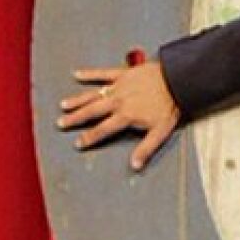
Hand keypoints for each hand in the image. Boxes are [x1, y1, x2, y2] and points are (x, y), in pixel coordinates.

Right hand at [58, 58, 181, 170]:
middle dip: (75, 119)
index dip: (89, 137)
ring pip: (92, 94)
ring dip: (77, 100)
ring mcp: (118, 86)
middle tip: (61, 123)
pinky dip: (90, 73)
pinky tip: (78, 74)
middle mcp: (118, 101)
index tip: (78, 142)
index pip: (103, 129)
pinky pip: (102, 73)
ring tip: (64, 105)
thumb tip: (135, 165)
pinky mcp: (122, 73)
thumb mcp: (160, 131)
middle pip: (91, 111)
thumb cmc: (170, 104)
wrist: (177, 79)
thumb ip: (146, 148)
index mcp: (125, 115)